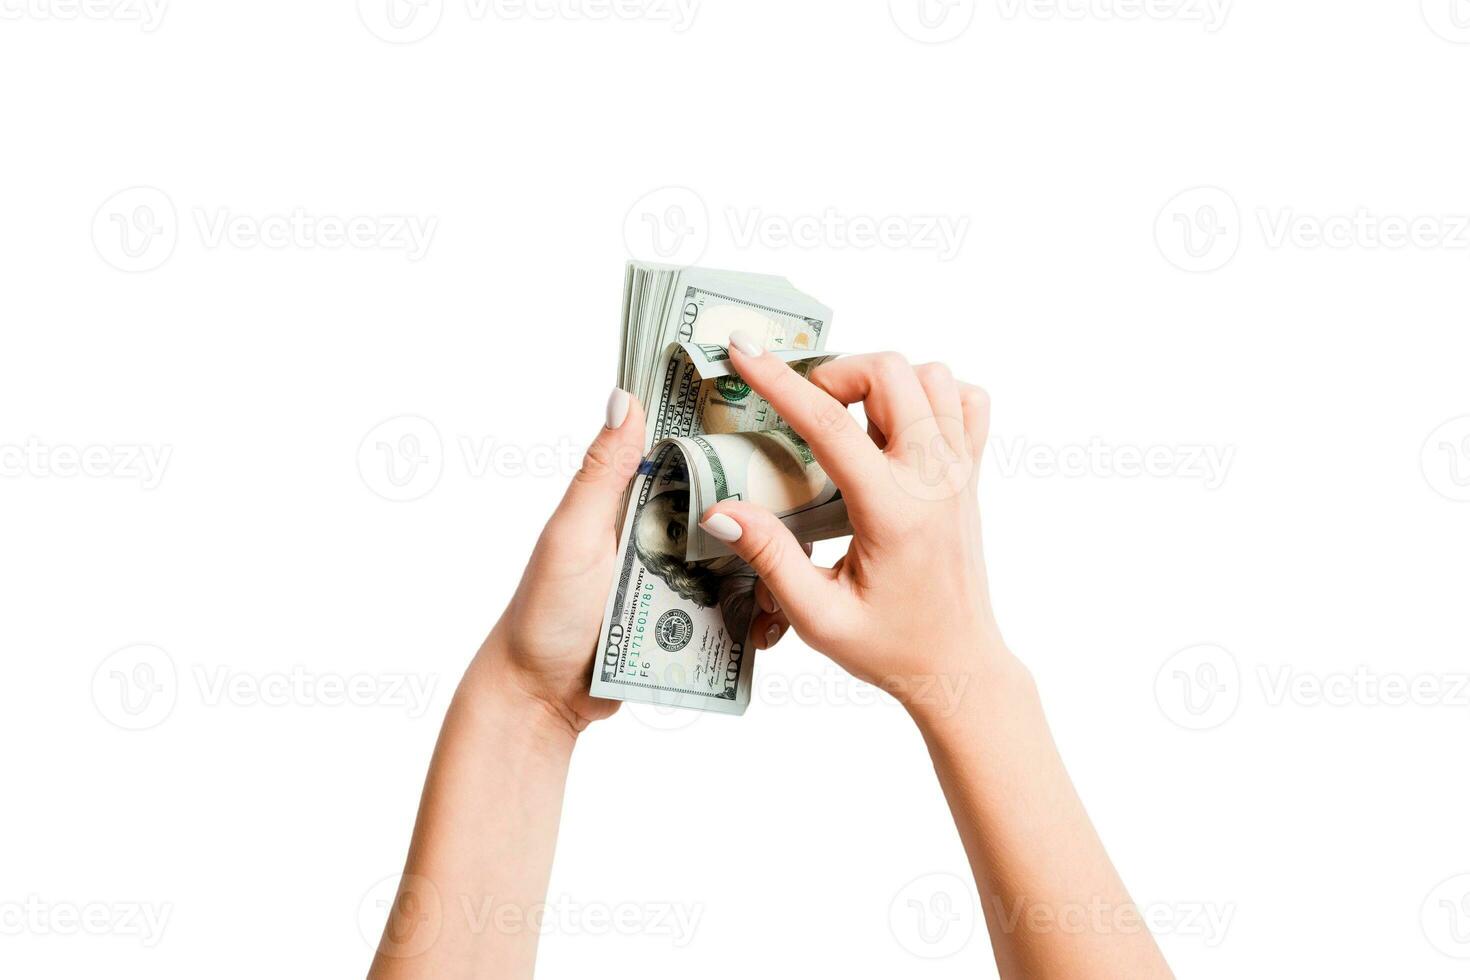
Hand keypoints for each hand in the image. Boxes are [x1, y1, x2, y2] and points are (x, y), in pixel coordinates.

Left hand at [473, 387, 793, 735]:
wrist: (542, 698)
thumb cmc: (544, 612)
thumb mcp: (572, 536)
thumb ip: (601, 473)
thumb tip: (624, 397)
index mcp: (633, 501)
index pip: (694, 458)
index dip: (735, 444)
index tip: (784, 434)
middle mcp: (663, 533)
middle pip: (732, 511)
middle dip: (770, 516)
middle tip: (809, 524)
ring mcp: (681, 578)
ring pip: (744, 562)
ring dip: (770, 570)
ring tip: (794, 582)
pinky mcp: (692, 622)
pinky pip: (736, 610)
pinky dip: (757, 613)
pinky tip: (774, 622)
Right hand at [698, 337, 1015, 721]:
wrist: (958, 665)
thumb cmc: (889, 646)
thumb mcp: (818, 616)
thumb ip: (770, 558)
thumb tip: (721, 509)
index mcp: (893, 511)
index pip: (830, 424)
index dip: (780, 382)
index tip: (744, 351)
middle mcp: (934, 478)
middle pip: (890, 373)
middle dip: (836, 372)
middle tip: (805, 407)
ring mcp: (960, 470)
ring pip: (931, 376)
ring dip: (884, 380)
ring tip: (850, 418)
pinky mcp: (972, 472)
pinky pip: (966, 400)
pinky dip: (932, 394)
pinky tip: (898, 425)